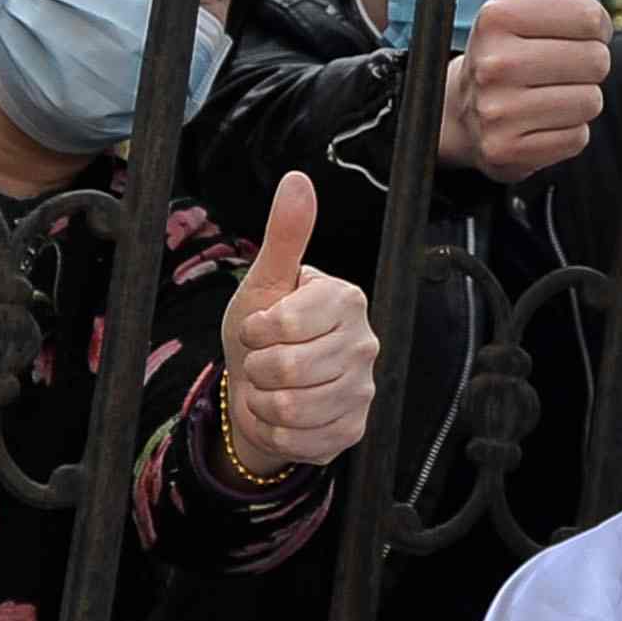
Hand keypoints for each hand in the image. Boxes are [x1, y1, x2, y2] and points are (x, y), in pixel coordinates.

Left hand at [211, 171, 377, 477]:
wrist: (260, 390)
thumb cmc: (263, 331)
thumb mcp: (264, 282)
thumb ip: (285, 234)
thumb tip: (298, 180)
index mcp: (347, 299)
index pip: (286, 323)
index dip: (256, 331)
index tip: (257, 328)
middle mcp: (365, 343)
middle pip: (288, 369)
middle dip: (257, 368)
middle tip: (262, 361)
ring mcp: (363, 389)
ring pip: (292, 408)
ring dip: (263, 402)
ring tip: (270, 387)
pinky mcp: (353, 430)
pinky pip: (299, 440)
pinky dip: (274, 432)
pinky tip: (280, 416)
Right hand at [439, 0, 613, 184]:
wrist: (459, 114)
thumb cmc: (508, 46)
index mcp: (499, 14)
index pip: (592, 17)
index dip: (591, 27)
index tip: (563, 33)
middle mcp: (493, 61)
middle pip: (595, 61)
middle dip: (585, 65)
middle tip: (553, 67)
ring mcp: (497, 110)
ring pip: (589, 101)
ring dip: (576, 100)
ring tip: (544, 94)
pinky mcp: (506, 151)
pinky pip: (575, 138)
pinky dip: (565, 134)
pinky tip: (537, 123)